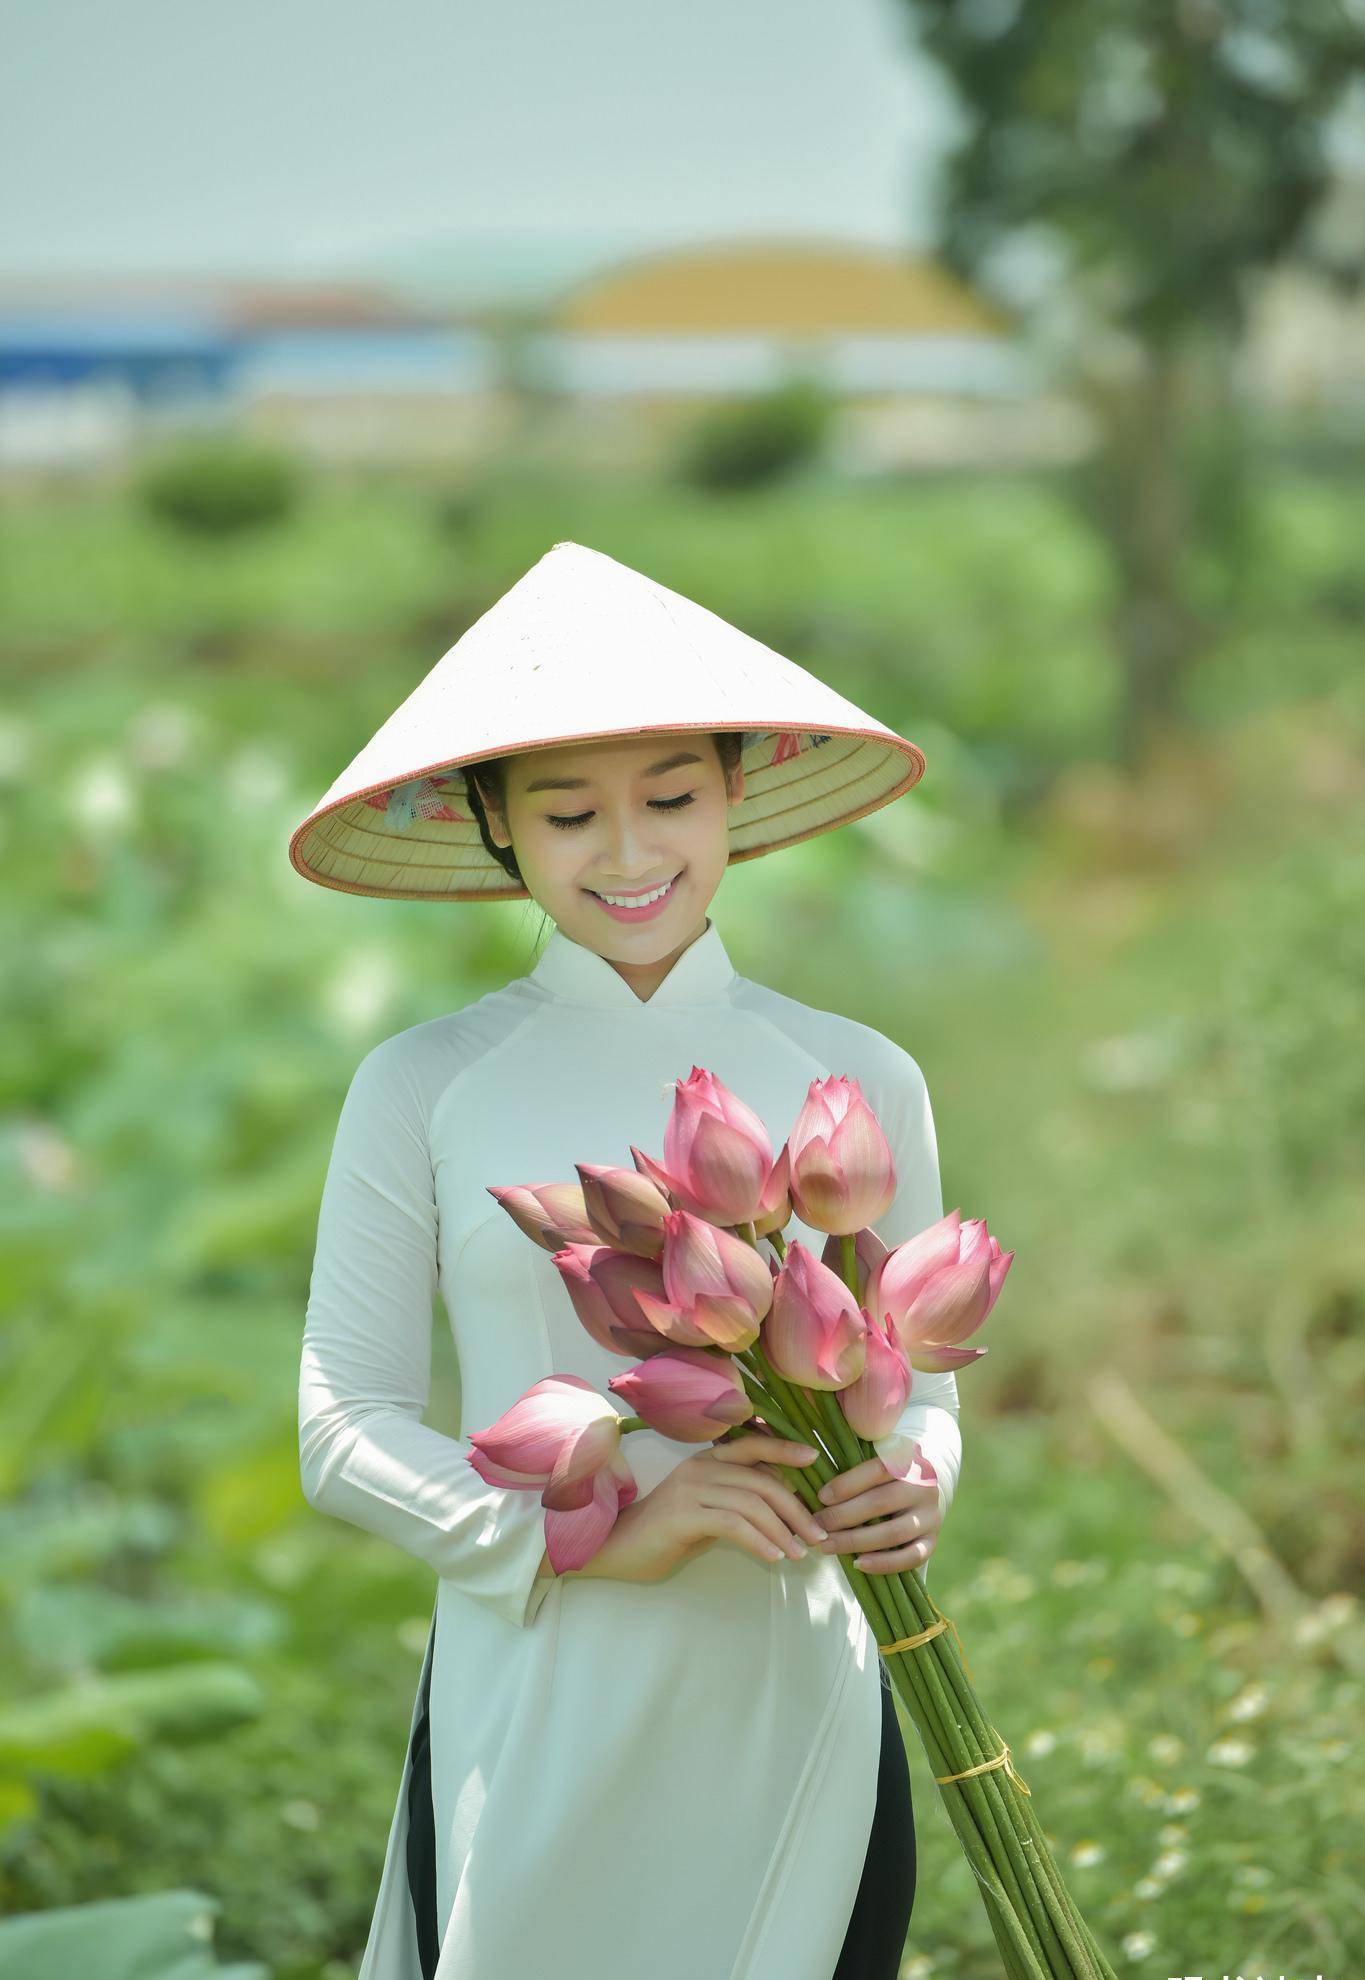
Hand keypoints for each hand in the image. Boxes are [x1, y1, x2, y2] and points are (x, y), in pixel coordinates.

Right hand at [572, 1434, 827, 1583]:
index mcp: (706, 1459)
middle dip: (796, 1509)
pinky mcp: (683, 1514)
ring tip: (800, 1553)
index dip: (785, 1448)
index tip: (815, 1457)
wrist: (619, 1549)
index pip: (752, 1445)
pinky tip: (773, 1557)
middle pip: (761, 1480)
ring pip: (752, 1503)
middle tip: (818, 1535)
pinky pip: (733, 1524)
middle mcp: (700, 1466)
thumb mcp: (708, 1509)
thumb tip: (784, 1504)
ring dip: (782, 1531)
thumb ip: (738, 1499)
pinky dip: (759, 1541)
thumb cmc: (668, 1533)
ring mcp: (690, 1488)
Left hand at [813, 1456, 940, 1574]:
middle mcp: (923, 1486)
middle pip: (881, 1503)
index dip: (847, 1484)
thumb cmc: (883, 1475)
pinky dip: (884, 1564)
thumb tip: (797, 1492)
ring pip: (893, 1532)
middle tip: (816, 1526)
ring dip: (855, 1542)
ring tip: (827, 1546)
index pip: (876, 1469)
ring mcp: (931, 1515)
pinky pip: (911, 1557)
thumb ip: (842, 1475)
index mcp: (907, 1459)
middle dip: (843, 1517)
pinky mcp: (933, 1540)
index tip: (820, 1497)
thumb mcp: (869, 1465)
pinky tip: (857, 1564)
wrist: (922, 1487)